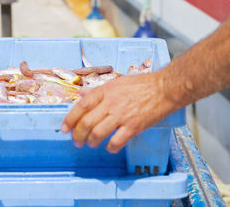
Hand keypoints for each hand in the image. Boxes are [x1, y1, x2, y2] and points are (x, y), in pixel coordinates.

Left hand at [61, 72, 175, 152]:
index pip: (81, 106)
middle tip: (77, 141)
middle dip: (78, 135)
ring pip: (98, 133)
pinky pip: (116, 142)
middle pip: (87, 122)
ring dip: (91, 142)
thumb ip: (100, 92)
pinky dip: (110, 147)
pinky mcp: (134, 126)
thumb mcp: (117, 82)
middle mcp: (111, 103)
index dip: (70, 119)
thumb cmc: (142, 84)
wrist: (164, 88)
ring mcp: (122, 115)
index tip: (65, 128)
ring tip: (91, 144)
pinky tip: (109, 147)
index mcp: (105, 91)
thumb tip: (83, 97)